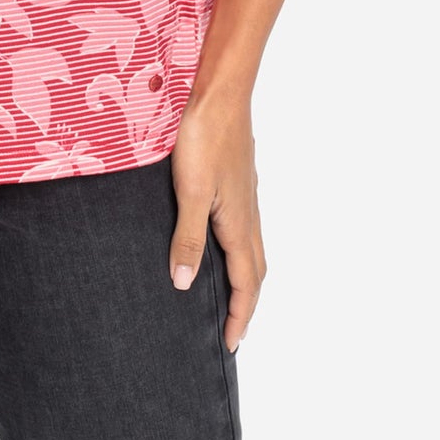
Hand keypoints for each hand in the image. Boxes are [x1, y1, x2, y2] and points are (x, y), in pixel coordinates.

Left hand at [167, 86, 266, 353]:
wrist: (220, 94)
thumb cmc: (204, 138)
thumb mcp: (190, 191)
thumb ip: (187, 237)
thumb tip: (184, 283)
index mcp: (238, 224)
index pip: (245, 284)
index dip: (238, 316)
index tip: (229, 345)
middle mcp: (248, 215)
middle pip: (255, 271)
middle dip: (246, 304)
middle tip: (233, 330)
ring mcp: (246, 197)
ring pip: (252, 249)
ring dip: (244, 278)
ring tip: (230, 295)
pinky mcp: (238, 181)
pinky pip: (244, 228)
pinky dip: (239, 250)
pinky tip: (221, 240)